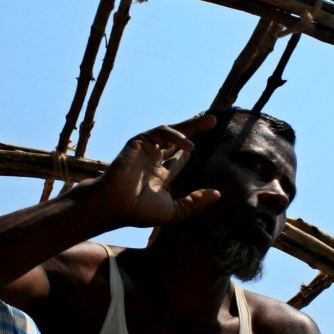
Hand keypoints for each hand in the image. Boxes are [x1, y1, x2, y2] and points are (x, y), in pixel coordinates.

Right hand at [94, 115, 220, 227]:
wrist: (115, 204)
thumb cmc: (139, 212)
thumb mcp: (174, 211)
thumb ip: (194, 202)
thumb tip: (217, 194)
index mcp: (159, 177)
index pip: (177, 160)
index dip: (189, 153)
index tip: (203, 148)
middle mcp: (153, 161)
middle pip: (177, 141)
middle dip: (193, 130)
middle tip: (213, 121)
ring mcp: (146, 150)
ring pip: (171, 132)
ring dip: (190, 125)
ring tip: (210, 122)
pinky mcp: (139, 142)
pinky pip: (161, 132)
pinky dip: (176, 135)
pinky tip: (189, 146)